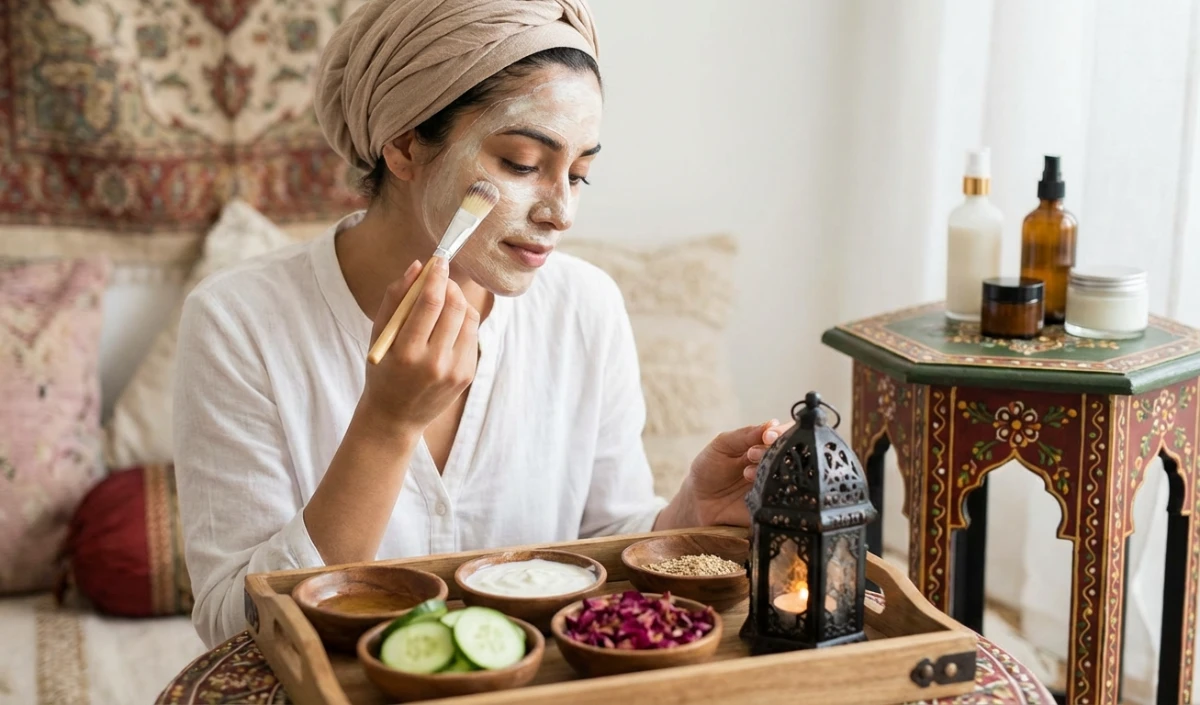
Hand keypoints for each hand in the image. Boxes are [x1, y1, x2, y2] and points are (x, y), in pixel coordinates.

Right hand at [359, 259, 479, 434]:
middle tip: (442, 278)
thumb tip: (417, 266)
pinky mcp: (467, 375)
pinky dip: (462, 322)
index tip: (439, 260)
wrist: (395, 416)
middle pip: (455, 307)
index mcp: (407, 352)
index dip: (437, 277)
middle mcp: (434, 363)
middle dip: (450, 286)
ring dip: (458, 301)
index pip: (430, 303)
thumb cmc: (383, 369)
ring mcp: (454, 371)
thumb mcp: (380, 335)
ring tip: (444, 300)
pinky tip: (447, 325)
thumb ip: (395, 298)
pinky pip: (471, 336)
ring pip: (468, 319)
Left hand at [666, 419, 793, 527]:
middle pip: (791, 453)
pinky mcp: (774, 506)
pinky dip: (772, 492)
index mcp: (765, 445)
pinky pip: (784, 499)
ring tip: (747, 473)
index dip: (781, 433)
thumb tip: (773, 423)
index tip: (768, 436)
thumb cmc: (709, 469)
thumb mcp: (722, 445)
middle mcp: (775, 463)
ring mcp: (776, 485)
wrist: (698, 502)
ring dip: (770, 470)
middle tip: (751, 455)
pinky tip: (756, 490)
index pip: (785, 434)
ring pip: (789, 475)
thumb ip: (745, 435)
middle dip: (772, 450)